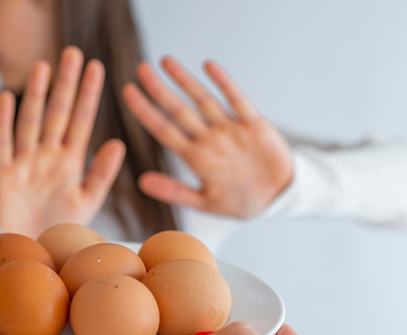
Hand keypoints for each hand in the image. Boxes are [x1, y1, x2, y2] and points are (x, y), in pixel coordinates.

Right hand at [0, 46, 124, 237]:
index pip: (82, 121)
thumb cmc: (60, 231)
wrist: (29, 253)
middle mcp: (47, 157)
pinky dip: (3, 122)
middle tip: (72, 52)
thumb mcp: (86, 202)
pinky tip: (6, 98)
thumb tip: (118, 143)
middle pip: (57, 113)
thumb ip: (101, 174)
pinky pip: (2, 144)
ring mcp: (24, 163)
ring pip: (30, 122)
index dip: (89, 95)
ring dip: (35, 94)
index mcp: (70, 163)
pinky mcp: (1, 175)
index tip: (97, 67)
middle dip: (65, 84)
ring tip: (43, 66)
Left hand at [123, 57, 292, 218]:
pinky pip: (236, 100)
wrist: (279, 197)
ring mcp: (230, 129)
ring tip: (165, 60)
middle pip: (179, 110)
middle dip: (159, 89)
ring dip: (185, 80)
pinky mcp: (253, 124)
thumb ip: (174, 191)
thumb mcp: (205, 202)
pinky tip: (208, 66)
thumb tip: (141, 182)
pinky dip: (223, 83)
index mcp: (196, 157)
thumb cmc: (240, 201)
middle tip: (140, 68)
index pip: (164, 130)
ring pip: (203, 100)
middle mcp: (209, 138)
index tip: (128, 92)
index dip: (145, 111)